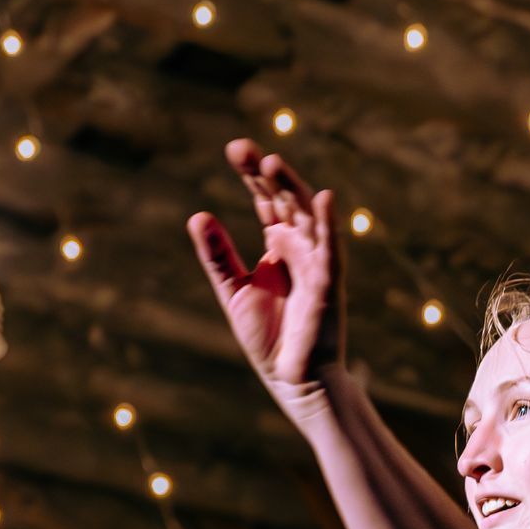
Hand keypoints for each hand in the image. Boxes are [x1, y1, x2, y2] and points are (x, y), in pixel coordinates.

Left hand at [188, 138, 345, 392]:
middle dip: (267, 173)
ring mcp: (316, 262)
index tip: (234, 150)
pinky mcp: (329, 284)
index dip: (252, 175)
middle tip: (240, 148)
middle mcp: (300, 247)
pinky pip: (331, 249)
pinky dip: (329, 223)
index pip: (266, 199)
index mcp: (279, 245)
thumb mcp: (233, 291)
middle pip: (285, 198)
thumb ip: (217, 256)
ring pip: (307, 215)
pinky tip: (325, 197)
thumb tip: (197, 215)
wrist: (292, 380)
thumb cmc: (268, 338)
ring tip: (270, 163)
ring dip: (292, 188)